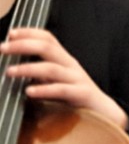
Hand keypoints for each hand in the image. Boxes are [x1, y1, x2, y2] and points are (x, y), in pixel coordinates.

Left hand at [0, 28, 128, 129]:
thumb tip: (13, 67)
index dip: (30, 33)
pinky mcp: (81, 94)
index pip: (48, 38)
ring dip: (28, 69)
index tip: (11, 32)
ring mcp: (76, 78)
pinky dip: (44, 90)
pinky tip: (29, 92)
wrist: (103, 111)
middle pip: (48, 48)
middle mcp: (70, 65)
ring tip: (10, 72)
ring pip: (52, 69)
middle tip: (3, 48)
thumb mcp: (57, 79)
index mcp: (64, 59)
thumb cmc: (75, 95)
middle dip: (24, 45)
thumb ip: (40, 72)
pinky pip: (61, 90)